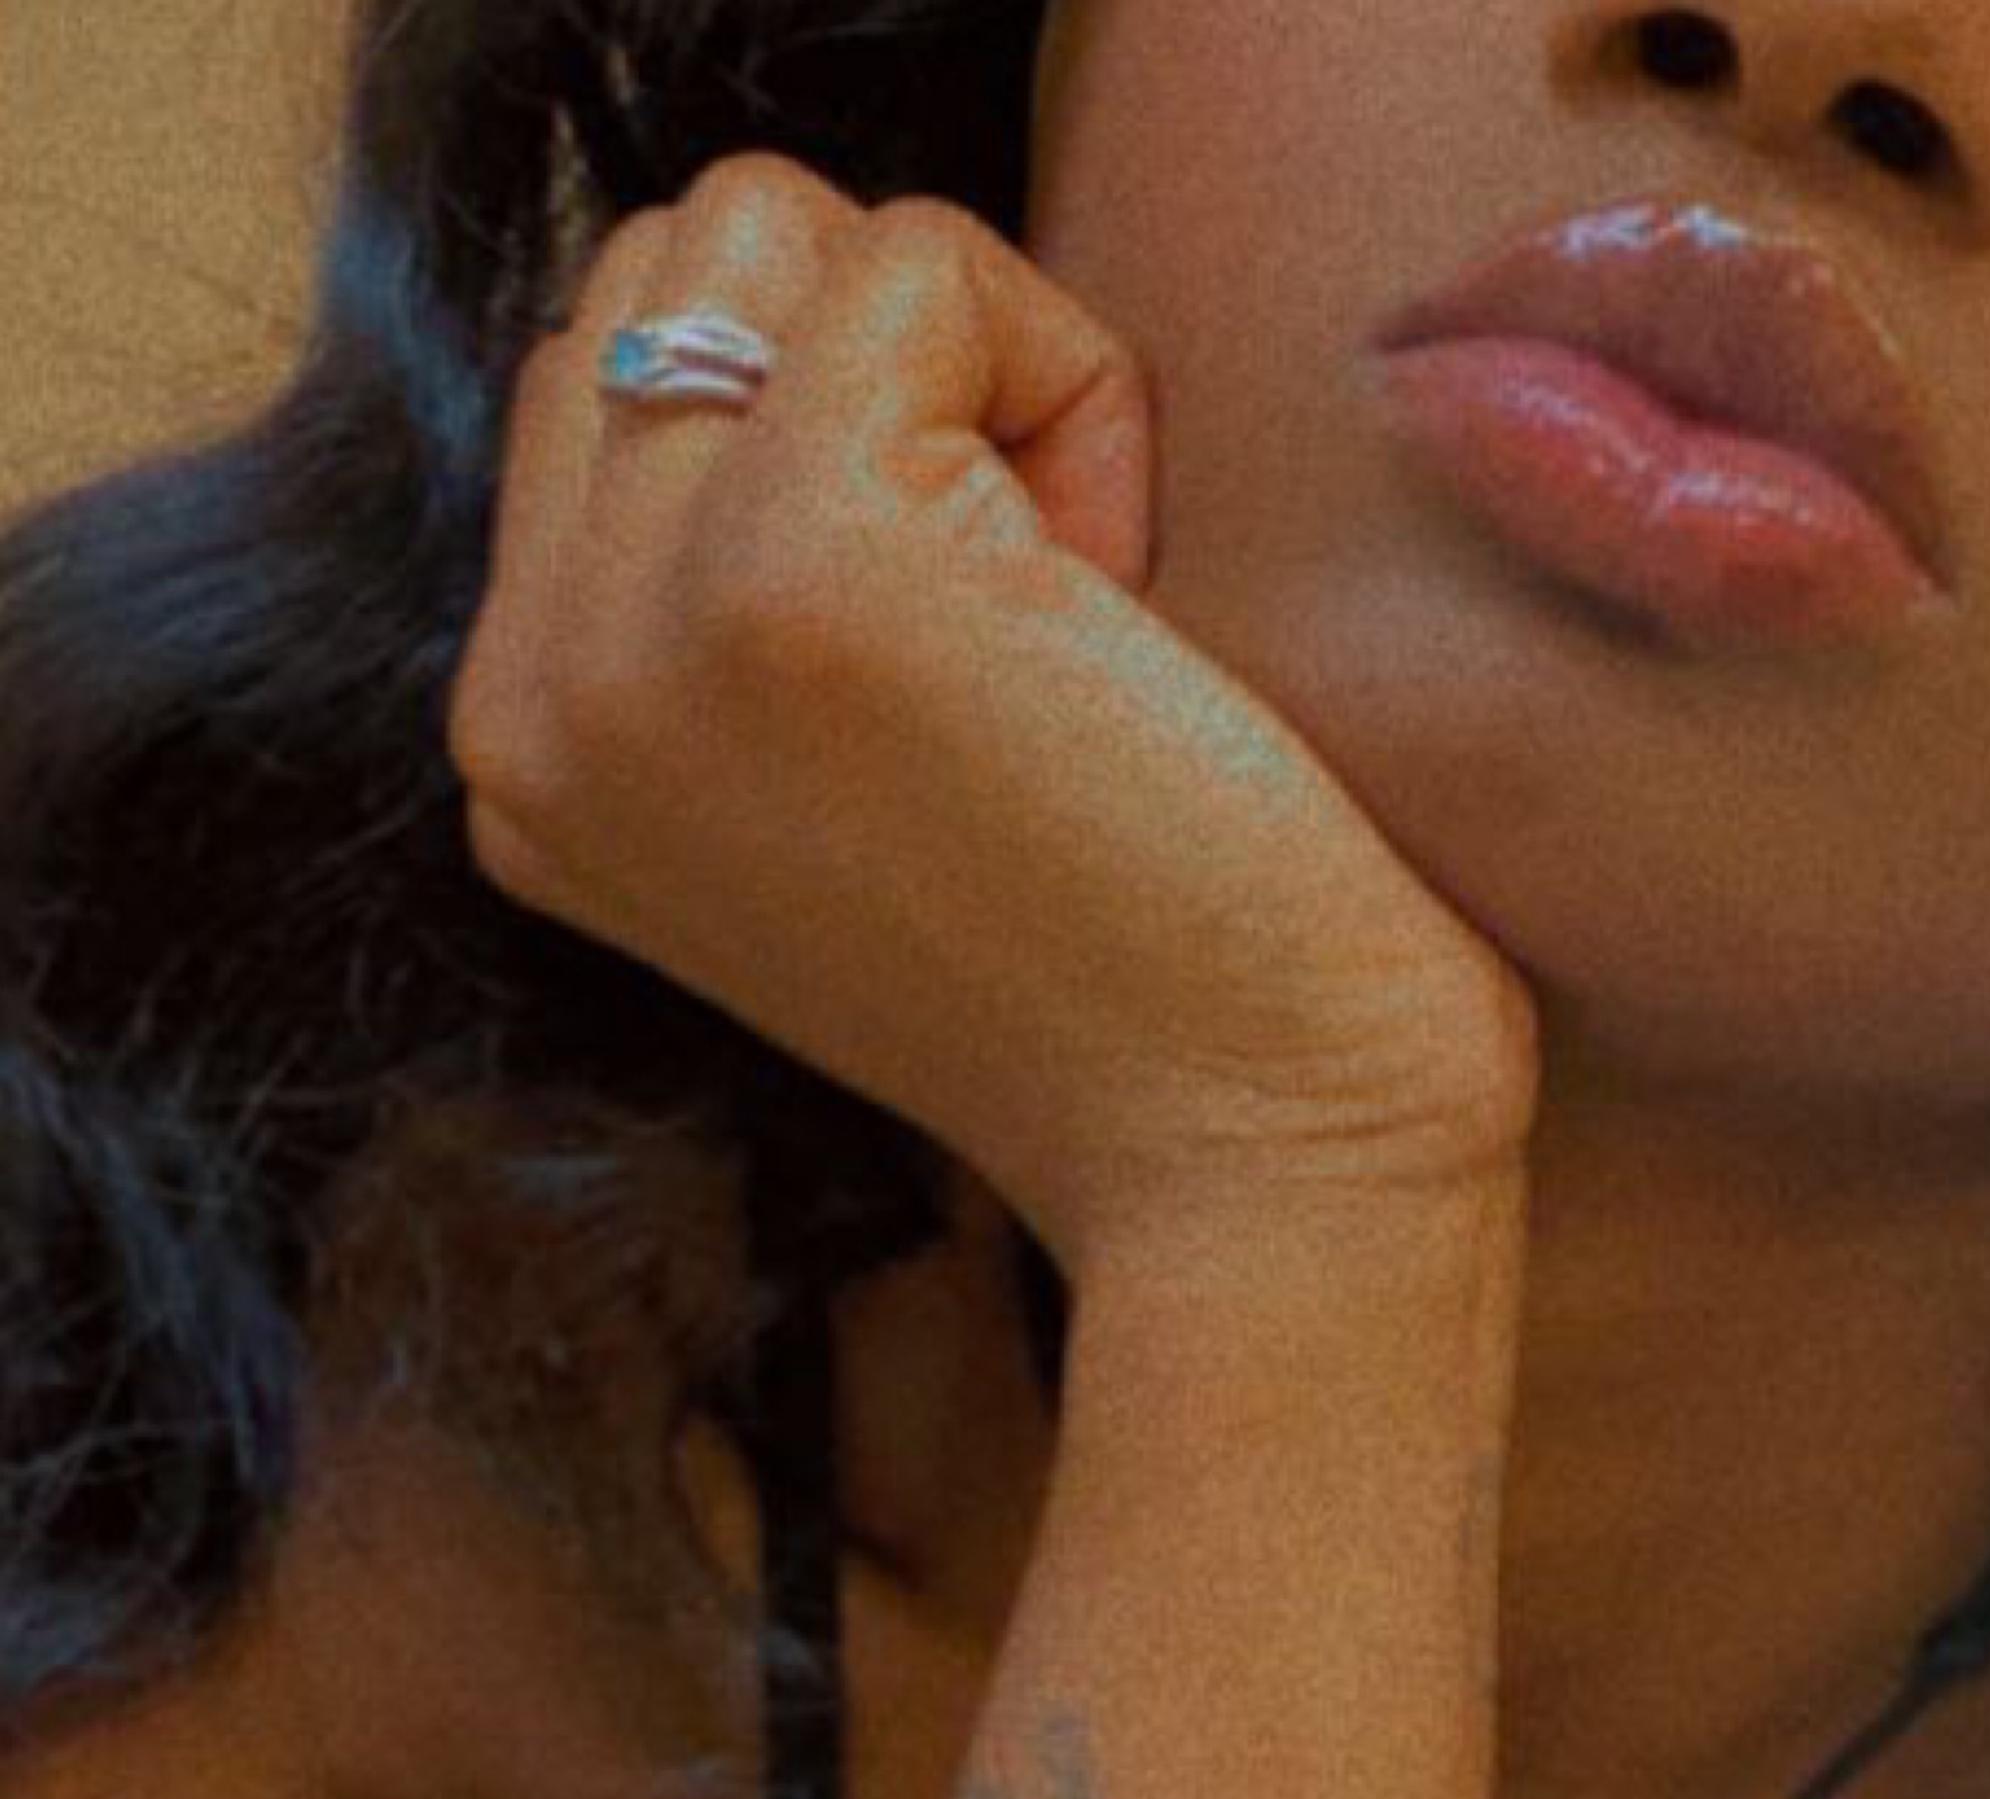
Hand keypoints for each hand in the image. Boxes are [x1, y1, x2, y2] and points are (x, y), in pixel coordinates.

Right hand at [446, 152, 1537, 1277]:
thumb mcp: (847, 805)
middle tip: (1032, 636)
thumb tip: (774, 355)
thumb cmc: (1134, 993)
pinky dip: (1078, 390)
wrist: (1259, 1172)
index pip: (610, 379)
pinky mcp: (801, 557)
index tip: (974, 680)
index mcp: (528, 753)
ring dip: (969, 372)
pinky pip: (924, 266)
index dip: (844, 449)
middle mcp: (531, 692)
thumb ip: (724, 615)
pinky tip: (1123, 612)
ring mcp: (640, 623)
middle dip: (891, 384)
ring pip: (763, 232)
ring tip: (1062, 618)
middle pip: (665, 274)